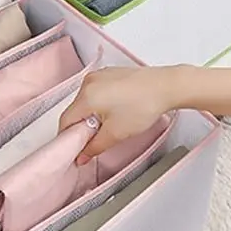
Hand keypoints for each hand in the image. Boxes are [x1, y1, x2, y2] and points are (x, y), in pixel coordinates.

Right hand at [60, 66, 176, 161]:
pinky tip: (116, 111)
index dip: (68, 138)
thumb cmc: (143, 106)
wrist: (165, 87)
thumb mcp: (116, 133)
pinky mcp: (108, 73)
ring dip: (92, 115)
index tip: (77, 150)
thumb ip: (94, 147)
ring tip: (111, 124)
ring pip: (85, 101)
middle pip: (75, 110)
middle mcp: (88, 82)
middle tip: (97, 139)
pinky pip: (95, 91)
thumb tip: (81, 156)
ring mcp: (98, 75)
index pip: (65, 121)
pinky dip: (99, 104)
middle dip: (82, 127)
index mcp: (86, 96)